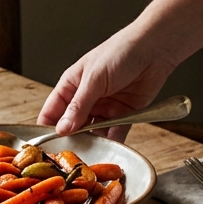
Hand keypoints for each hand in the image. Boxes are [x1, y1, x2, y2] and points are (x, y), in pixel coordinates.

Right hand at [37, 27, 177, 141]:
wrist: (155, 48)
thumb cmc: (120, 52)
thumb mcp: (93, 78)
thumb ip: (78, 106)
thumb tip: (62, 128)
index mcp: (71, 86)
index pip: (52, 112)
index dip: (47, 129)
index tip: (47, 145)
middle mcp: (86, 99)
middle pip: (72, 127)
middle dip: (71, 140)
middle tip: (70, 155)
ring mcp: (104, 108)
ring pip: (93, 133)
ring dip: (92, 143)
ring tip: (90, 153)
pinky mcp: (123, 115)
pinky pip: (115, 133)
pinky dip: (113, 142)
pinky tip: (109, 149)